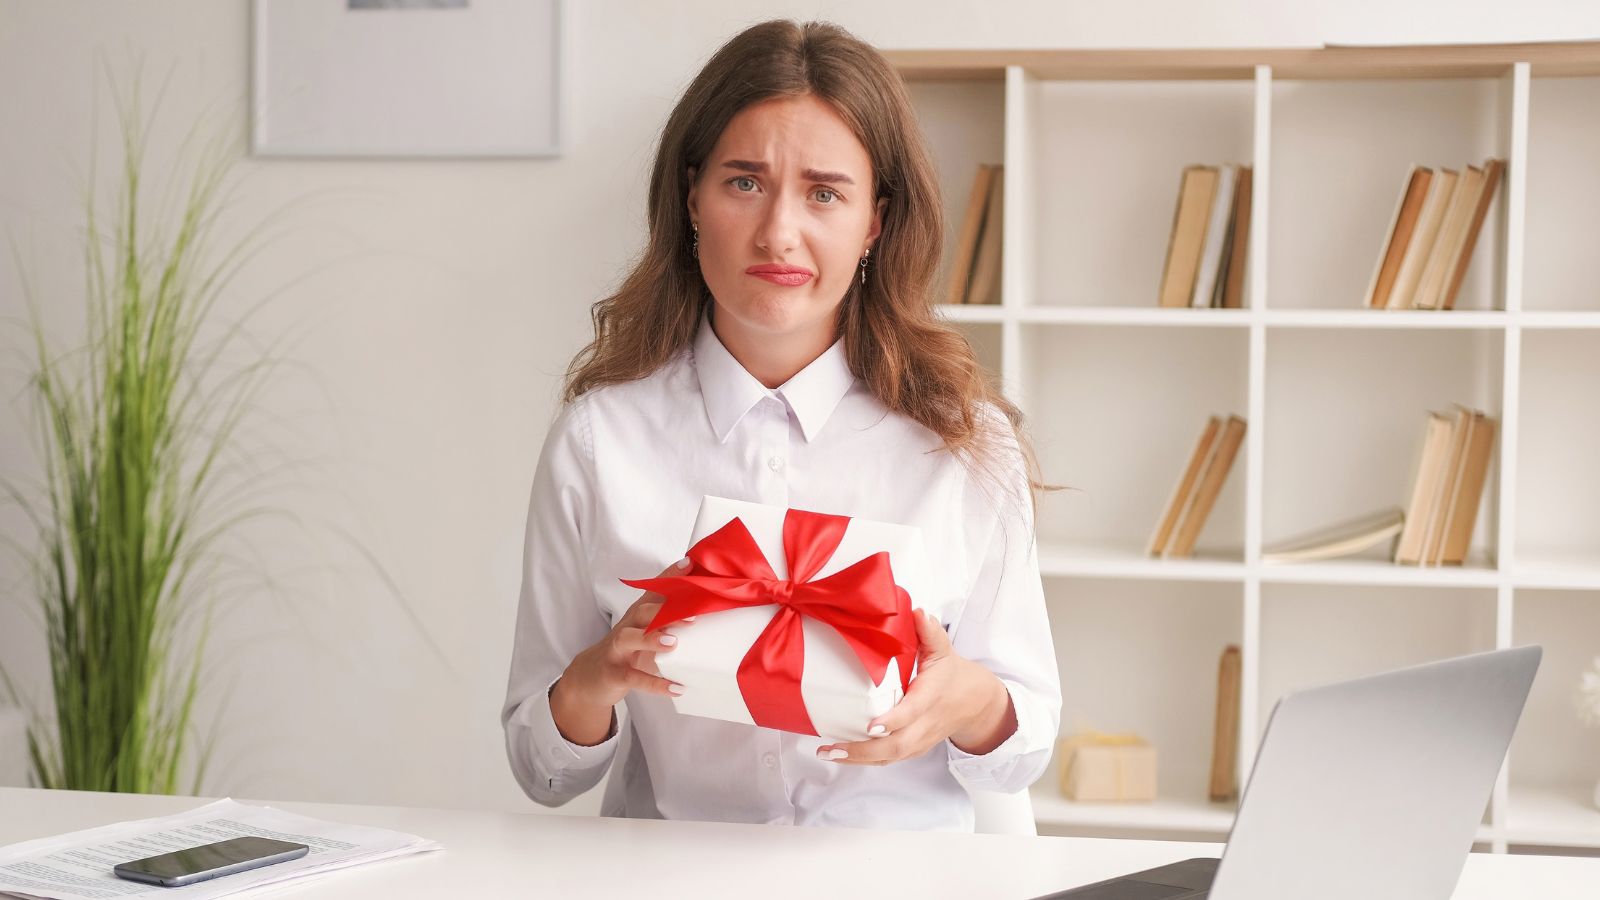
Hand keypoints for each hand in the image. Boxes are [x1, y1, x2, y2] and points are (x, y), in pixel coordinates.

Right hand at [557, 557, 695, 709]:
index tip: (689, 563)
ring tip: (673, 644)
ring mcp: (617, 650)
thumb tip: (707, 614)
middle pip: (642, 611)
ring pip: (630, 638)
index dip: (670, 577)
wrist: (589, 678)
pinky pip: (634, 678)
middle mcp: (627, 627)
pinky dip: (655, 683)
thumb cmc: (626, 652)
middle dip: (666, 611)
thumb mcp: (646, 634)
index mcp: (638, 616)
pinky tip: (676, 688)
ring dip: (651, 639)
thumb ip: (668, 623)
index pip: (654, 591)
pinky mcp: (613, 673)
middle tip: (693, 615)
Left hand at [815, 608, 1014, 765]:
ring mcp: (919, 741)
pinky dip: (864, 761)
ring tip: (828, 753)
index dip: (893, 721)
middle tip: (832, 747)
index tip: (871, 725)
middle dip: (863, 750)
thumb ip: (930, 633)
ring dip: (858, 759)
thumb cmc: (953, 676)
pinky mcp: (913, 749)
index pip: (912, 712)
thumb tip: (919, 612)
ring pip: (890, 758)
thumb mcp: (945, 651)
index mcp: (931, 697)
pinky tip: (841, 755)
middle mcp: (925, 724)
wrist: (975, 705)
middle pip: (896, 746)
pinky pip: (888, 760)